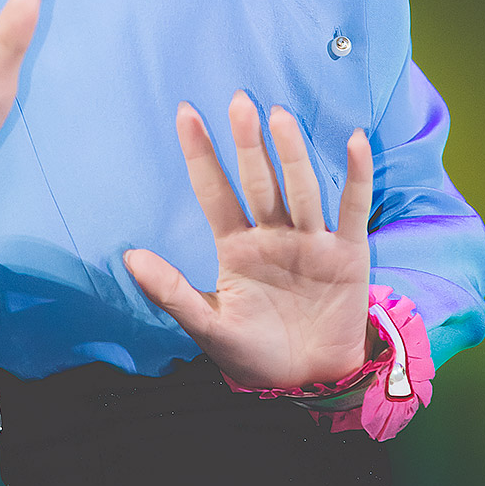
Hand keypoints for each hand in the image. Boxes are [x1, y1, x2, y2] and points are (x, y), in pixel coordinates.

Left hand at [124, 92, 371, 388]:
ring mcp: (312, 240)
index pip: (214, 192)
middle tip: (238, 101)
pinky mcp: (348, 253)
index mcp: (237, 247)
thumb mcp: (208, 327)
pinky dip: (356, 175)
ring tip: (279, 117)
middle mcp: (273, 235)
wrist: (310, 384)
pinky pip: (353, 208)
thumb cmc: (255, 355)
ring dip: (292, 153)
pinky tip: (352, 140)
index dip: (201, 155)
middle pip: (259, 181)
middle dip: (248, 143)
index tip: (185, 113)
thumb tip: (128, 258)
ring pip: (301, 188)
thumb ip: (172, 292)